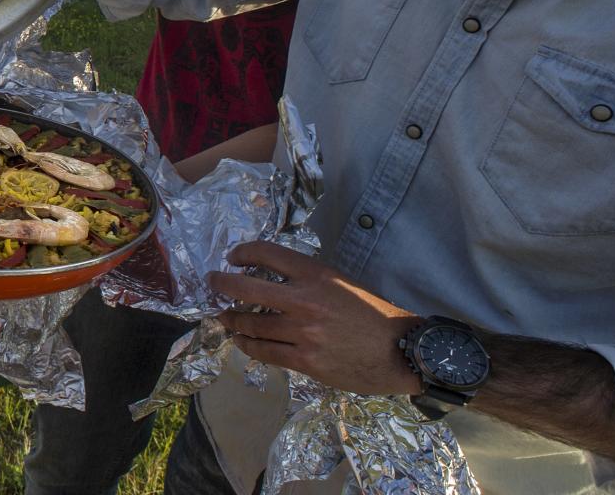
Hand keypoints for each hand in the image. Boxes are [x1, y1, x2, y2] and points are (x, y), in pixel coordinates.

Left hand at [209, 241, 421, 395]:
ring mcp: (302, 333)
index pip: (266, 253)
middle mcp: (304, 301)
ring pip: (251, 324)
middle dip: (221, 284)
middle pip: (246, 289)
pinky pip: (264, 352)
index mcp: (316, 274)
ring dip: (232, 319)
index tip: (233, 258)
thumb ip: (308, 278)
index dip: (242, 252)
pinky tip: (240, 341)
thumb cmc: (375, 314)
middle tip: (212, 282)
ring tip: (225, 316)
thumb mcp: (343, 281)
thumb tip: (273, 276)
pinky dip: (247, 345)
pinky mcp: (305, 361)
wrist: (401, 351)